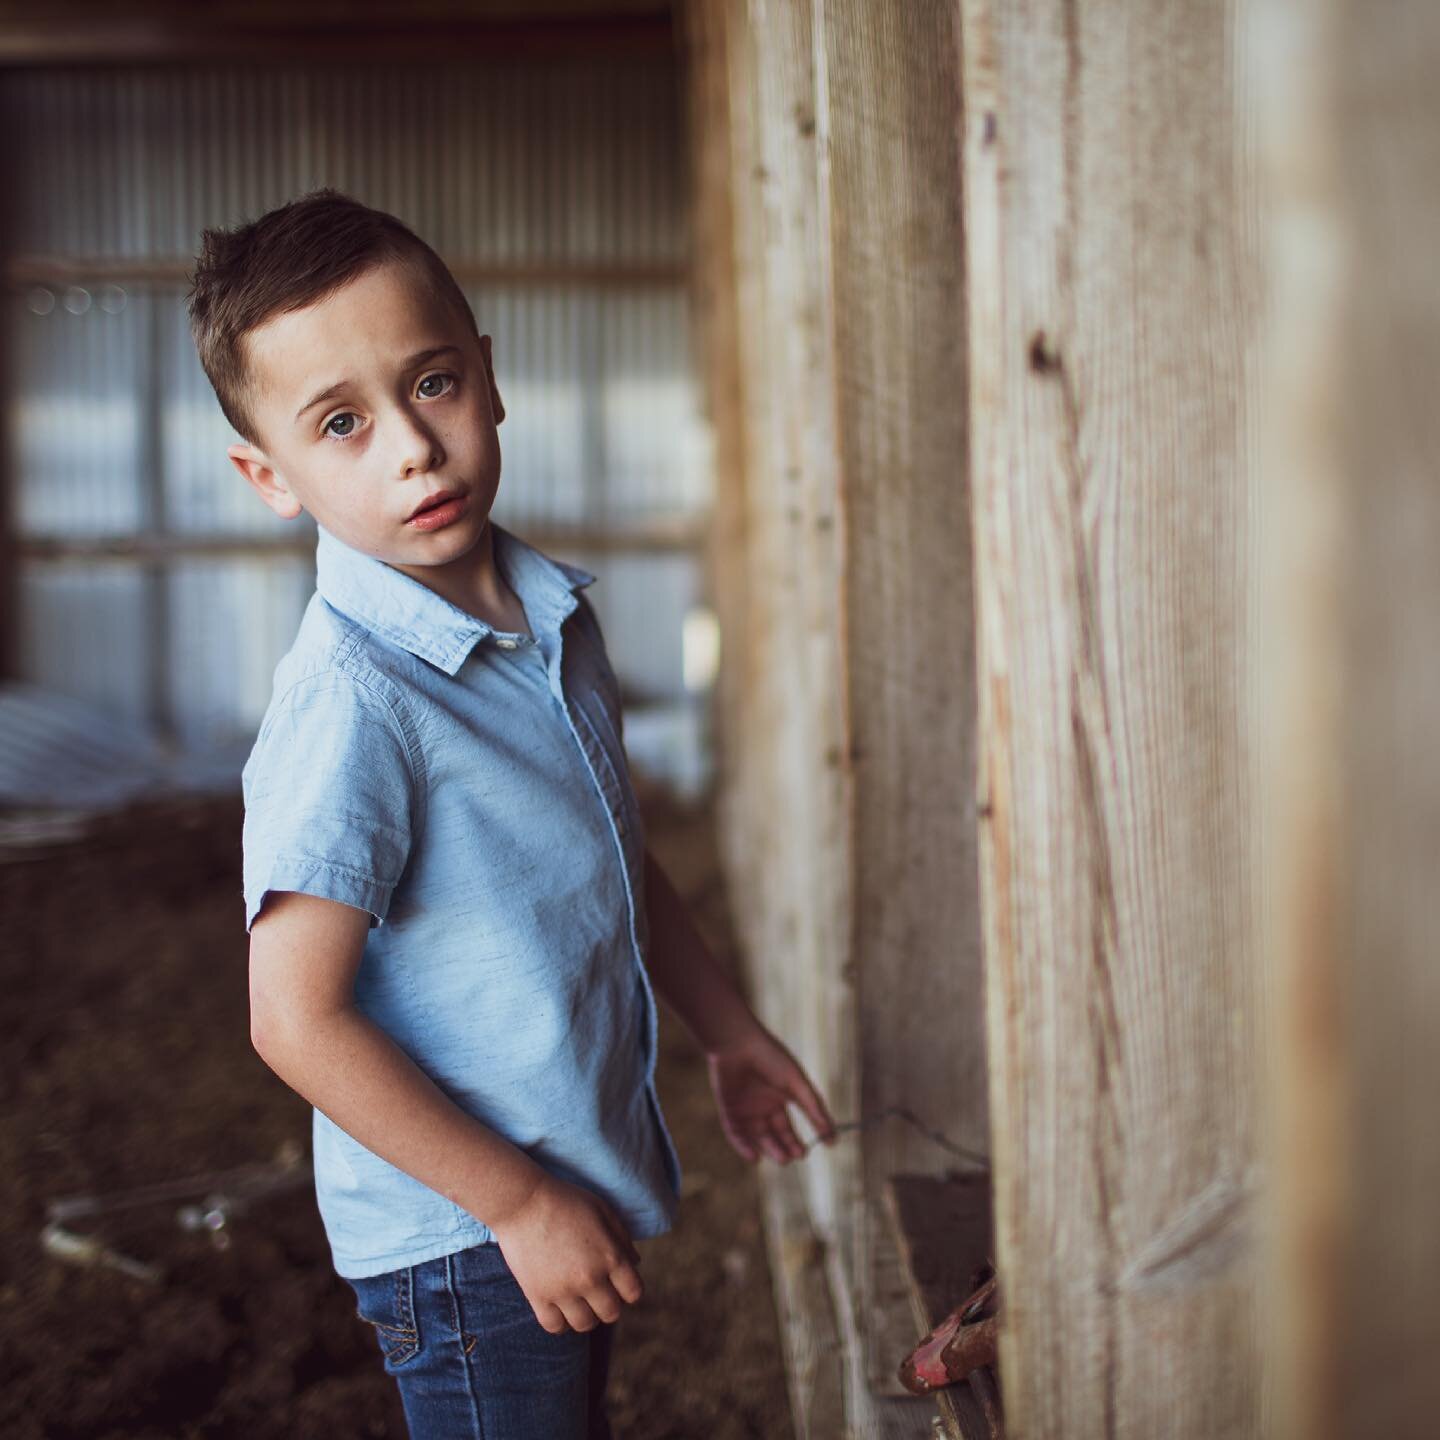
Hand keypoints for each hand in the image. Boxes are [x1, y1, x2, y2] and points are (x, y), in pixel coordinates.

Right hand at [488, 1173, 644, 1334]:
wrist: (522, 1201)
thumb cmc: (565, 1200)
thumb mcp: (602, 1210)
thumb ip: (622, 1238)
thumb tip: (635, 1263)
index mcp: (610, 1256)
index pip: (633, 1292)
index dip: (629, 1289)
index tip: (619, 1283)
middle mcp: (589, 1278)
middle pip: (611, 1313)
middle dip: (609, 1303)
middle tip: (598, 1291)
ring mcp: (562, 1290)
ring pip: (584, 1325)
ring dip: (586, 1315)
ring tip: (580, 1300)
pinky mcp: (537, 1296)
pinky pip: (555, 1326)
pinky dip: (560, 1322)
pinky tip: (560, 1306)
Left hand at [706, 1021, 836, 1163]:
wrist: (738, 1042)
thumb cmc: (771, 1058)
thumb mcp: (797, 1085)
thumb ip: (814, 1111)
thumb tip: (833, 1138)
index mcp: (779, 1098)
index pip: (788, 1128)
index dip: (798, 1142)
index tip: (810, 1152)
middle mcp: (762, 1107)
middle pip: (774, 1136)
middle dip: (786, 1149)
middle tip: (796, 1155)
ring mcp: (745, 1109)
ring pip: (757, 1139)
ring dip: (770, 1151)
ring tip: (784, 1159)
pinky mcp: (729, 1110)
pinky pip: (736, 1135)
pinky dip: (744, 1148)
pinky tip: (756, 1158)